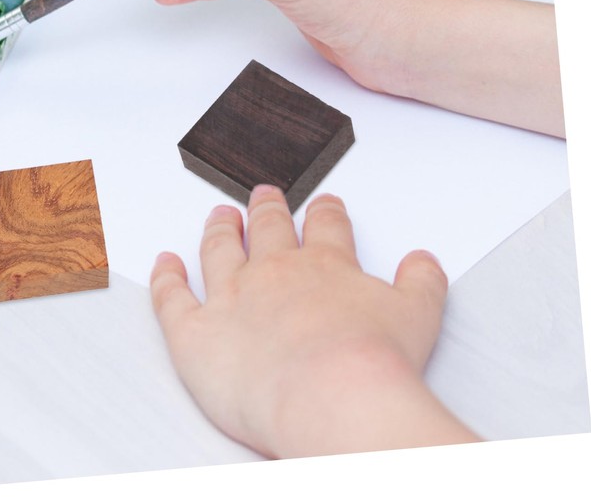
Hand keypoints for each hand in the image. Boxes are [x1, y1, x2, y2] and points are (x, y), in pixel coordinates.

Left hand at [150, 185, 478, 457]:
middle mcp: (274, 272)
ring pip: (219, 249)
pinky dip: (166, 277)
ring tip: (219, 216)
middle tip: (264, 194)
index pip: (326, 226)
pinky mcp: (196, 334)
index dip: (325, 212)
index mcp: (325, 266)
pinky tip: (165, 263)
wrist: (333, 396)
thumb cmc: (372, 363)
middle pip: (267, 228)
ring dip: (219, 229)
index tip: (324, 204)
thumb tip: (424, 261)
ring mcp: (231, 297)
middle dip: (266, 208)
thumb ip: (421, 282)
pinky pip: (172, 298)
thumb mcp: (419, 316)